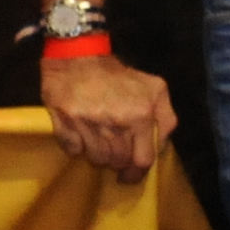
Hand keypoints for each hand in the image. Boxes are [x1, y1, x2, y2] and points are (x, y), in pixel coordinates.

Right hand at [40, 53, 177, 182]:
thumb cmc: (118, 75)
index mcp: (141, 116)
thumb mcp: (155, 88)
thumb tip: (160, 145)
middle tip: (113, 155)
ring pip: (96, 158)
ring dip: (97, 155)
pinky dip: (76, 147)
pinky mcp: (64, 122)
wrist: (77, 54)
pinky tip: (79, 135)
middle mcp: (116, 123)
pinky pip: (72, 150)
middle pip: (118, 161)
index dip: (137, 173)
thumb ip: (166, 118)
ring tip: (96, 142)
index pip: (143, 159)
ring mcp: (88, 124)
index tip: (130, 175)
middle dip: (117, 162)